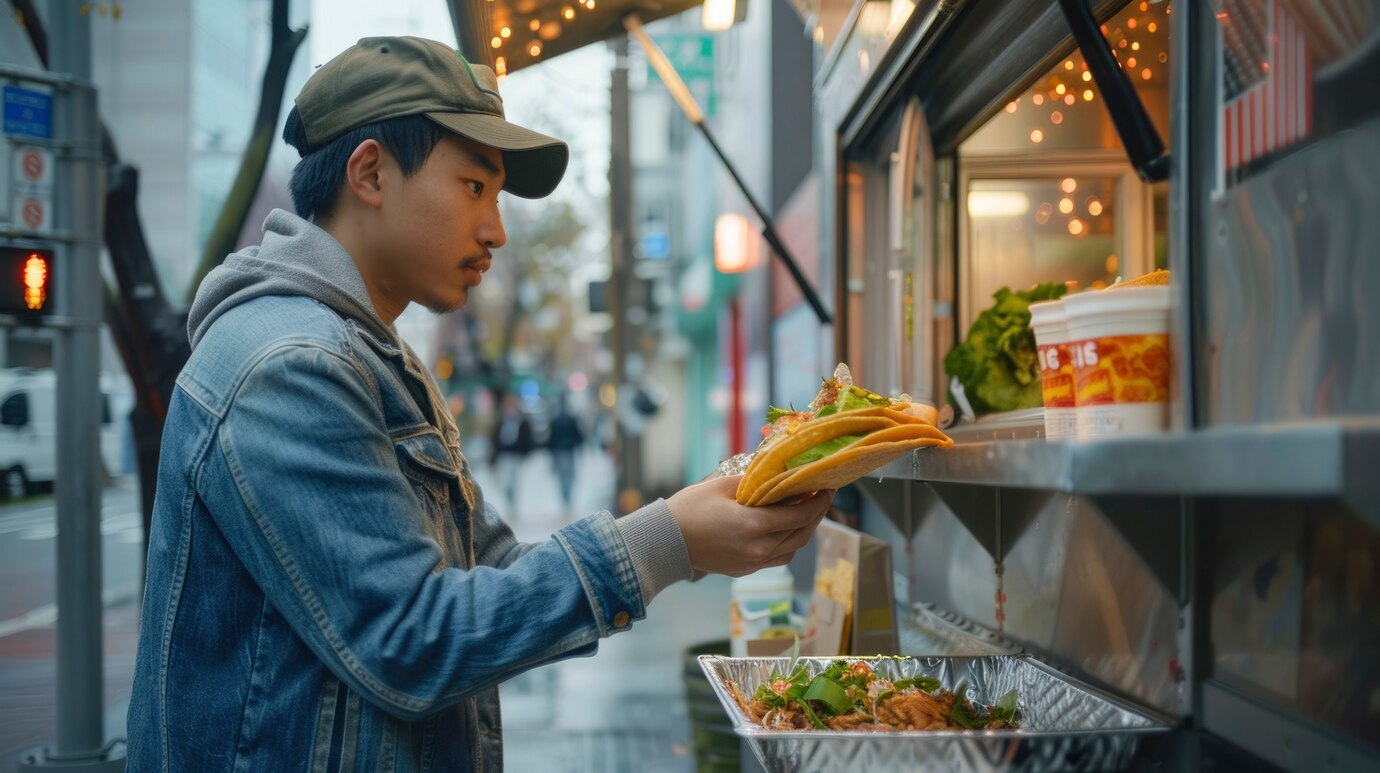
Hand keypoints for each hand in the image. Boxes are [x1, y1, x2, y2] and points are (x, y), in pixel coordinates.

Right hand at [666, 476, 833, 576]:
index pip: (801, 514)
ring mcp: (754, 563)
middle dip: (817, 514)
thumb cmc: (691, 508)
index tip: (827, 487)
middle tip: (822, 496)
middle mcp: (760, 548)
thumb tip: (785, 476)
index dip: (819, 500)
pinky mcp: (746, 570)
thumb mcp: (725, 485)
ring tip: (806, 511)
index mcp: (755, 525)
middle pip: (802, 533)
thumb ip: (759, 482)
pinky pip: (778, 558)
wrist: (666, 541)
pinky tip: (785, 529)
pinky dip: (788, 544)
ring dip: (804, 530)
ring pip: (793, 548)